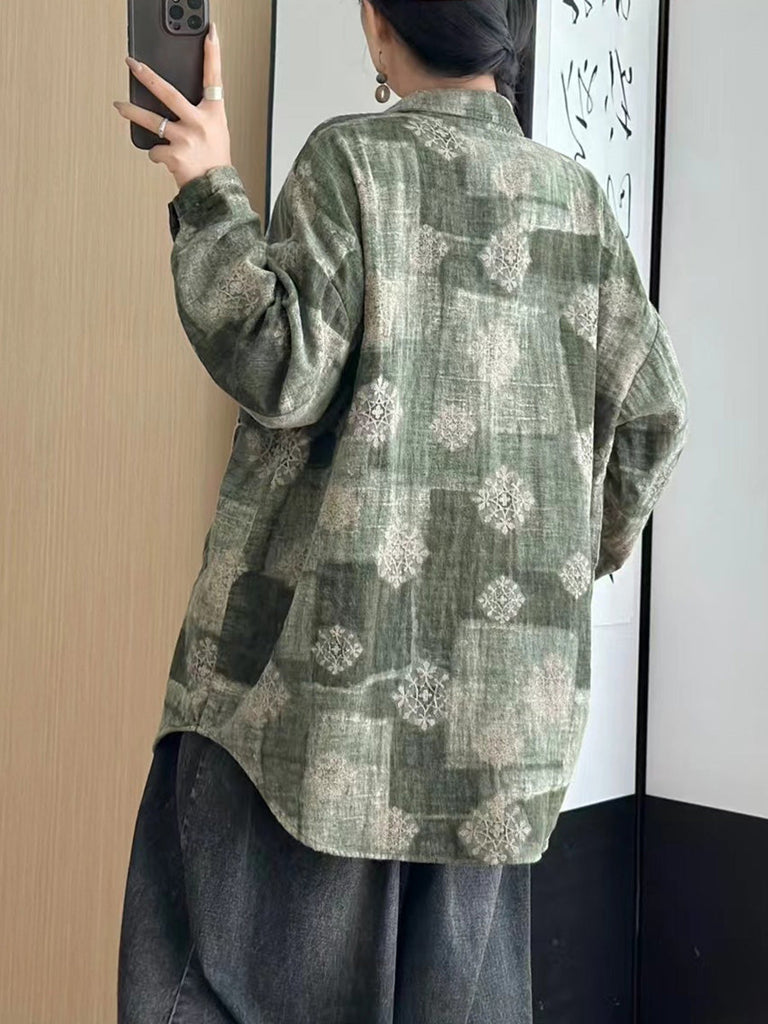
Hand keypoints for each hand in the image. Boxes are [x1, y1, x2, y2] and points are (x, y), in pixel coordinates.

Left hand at [113, 21, 231, 189]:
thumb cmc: (215, 160)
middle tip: (132, 64)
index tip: (211, 34)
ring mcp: (186, 138)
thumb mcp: (216, 131)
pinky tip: (167, 159)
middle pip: (168, 92)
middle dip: (147, 76)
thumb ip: (200, 114)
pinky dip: (157, 154)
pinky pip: (155, 150)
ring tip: (119, 106)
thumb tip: (174, 102)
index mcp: (214, 114)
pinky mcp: (174, 155)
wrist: (216, 190)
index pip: (214, 78)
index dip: (213, 55)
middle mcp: (199, 123)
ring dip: (132, 113)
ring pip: (152, 121)